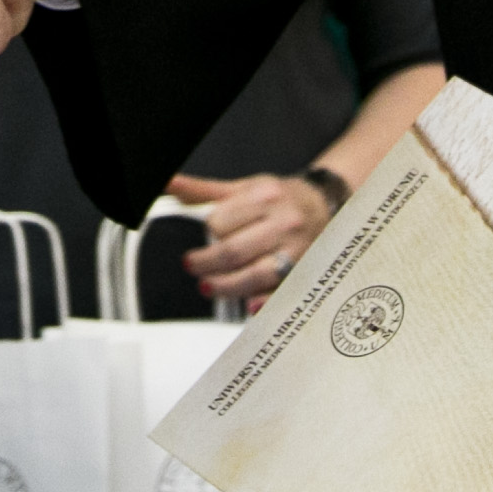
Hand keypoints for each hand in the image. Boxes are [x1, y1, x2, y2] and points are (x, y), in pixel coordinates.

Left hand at [164, 169, 333, 305]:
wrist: (323, 206)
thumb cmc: (279, 198)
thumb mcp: (242, 187)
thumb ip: (203, 191)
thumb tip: (169, 184)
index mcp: (264, 197)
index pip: (222, 221)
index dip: (208, 231)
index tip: (204, 235)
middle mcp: (283, 223)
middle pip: (234, 251)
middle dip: (206, 263)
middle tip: (192, 265)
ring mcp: (295, 250)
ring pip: (255, 275)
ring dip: (226, 286)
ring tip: (207, 287)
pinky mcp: (303, 273)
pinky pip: (281, 293)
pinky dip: (263, 302)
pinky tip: (248, 307)